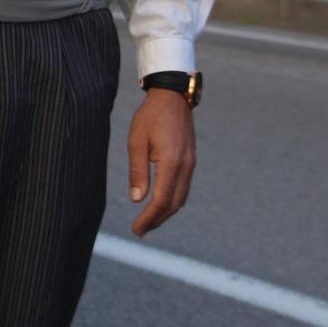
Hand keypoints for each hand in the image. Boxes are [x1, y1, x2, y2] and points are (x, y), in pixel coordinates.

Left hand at [128, 90, 195, 236]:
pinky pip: (184, 188)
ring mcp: (191, 163)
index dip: (149, 218)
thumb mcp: (136, 142)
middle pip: (173, 204)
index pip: (161, 200)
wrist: (173, 95)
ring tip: (148, 222)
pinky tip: (160, 204)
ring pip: (181, 198)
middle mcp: (185, 166)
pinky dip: (173, 201)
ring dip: (165, 213)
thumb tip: (137, 199)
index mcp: (171, 162)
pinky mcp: (191, 160)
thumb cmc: (151, 116)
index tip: (136, 228)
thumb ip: (138, 171)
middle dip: (157, 220)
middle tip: (139, 231)